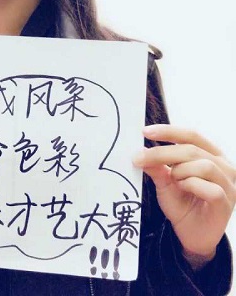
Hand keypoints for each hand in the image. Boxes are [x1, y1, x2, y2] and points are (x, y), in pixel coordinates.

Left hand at [133, 124, 235, 264]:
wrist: (192, 236)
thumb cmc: (182, 205)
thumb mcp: (165, 182)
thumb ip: (157, 166)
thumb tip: (141, 150)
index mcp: (212, 155)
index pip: (191, 135)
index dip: (169, 131)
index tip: (146, 132)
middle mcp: (224, 166)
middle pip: (192, 149)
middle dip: (163, 152)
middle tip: (141, 158)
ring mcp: (229, 184)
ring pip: (204, 165)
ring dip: (181, 172)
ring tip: (174, 181)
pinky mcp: (227, 202)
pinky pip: (210, 188)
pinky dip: (191, 185)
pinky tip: (184, 189)